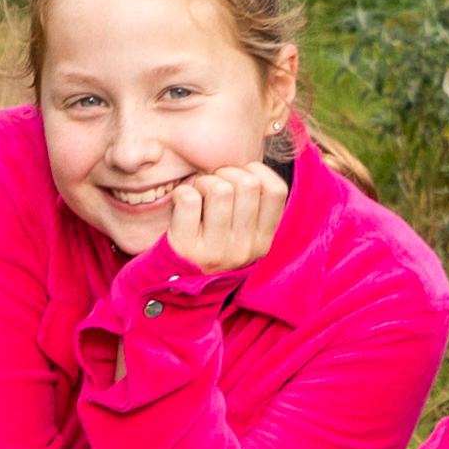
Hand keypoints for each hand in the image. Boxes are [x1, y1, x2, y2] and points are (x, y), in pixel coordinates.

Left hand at [160, 157, 290, 275]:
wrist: (172, 286)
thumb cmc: (208, 245)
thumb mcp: (240, 234)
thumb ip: (251, 205)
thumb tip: (250, 161)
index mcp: (262, 243)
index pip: (276, 190)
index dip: (256, 171)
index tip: (238, 177)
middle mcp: (244, 249)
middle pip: (246, 182)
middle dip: (224, 173)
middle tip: (211, 187)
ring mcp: (216, 251)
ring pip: (219, 188)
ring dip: (202, 182)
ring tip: (197, 195)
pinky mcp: (186, 248)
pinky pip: (189, 198)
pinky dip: (181, 192)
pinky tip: (179, 204)